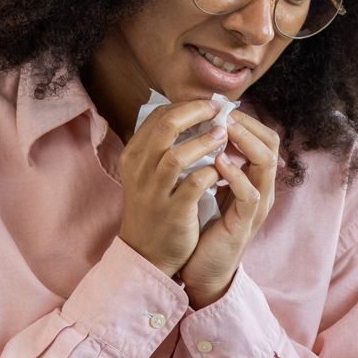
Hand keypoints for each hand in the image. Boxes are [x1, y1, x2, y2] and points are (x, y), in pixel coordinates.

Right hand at [116, 97, 228, 278]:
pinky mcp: (173, 211)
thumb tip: (190, 113)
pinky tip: (221, 169)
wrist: (146, 252)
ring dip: (206, 141)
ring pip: (178, 154)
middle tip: (220, 111)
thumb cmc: (154, 206)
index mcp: (133, 155)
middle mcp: (139, 170)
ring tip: (224, 135)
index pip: (158, 116)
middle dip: (197, 113)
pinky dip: (211, 172)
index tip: (210, 105)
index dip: (187, 105)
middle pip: (166, 126)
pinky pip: (195, 184)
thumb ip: (162, 145)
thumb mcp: (147, 172)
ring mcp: (154, 191)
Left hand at [177, 109, 279, 307]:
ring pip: (266, 163)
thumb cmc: (204, 229)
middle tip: (222, 113)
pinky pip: (250, 193)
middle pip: (271, 144)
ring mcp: (256, 206)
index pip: (262, 137)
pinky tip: (218, 163)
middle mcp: (261, 188)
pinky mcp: (245, 223)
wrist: (203, 271)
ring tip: (224, 129)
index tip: (218, 108)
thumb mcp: (211, 189)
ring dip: (245, 142)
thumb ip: (214, 165)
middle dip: (248, 124)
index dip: (244, 119)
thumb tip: (201, 133)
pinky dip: (236, 175)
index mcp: (253, 178)